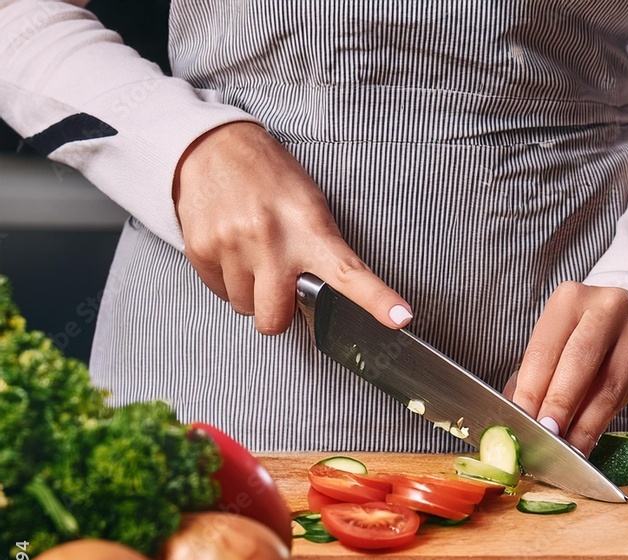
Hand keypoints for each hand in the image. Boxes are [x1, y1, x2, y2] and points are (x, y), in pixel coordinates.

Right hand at [172, 121, 411, 334]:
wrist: (210, 146)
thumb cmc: (269, 178)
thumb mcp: (309, 205)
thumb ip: (320, 251)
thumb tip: (326, 301)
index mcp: (310, 228)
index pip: (350, 272)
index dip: (377, 300)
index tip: (400, 318)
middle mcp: (271, 240)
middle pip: (275, 319)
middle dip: (278, 313)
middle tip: (280, 283)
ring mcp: (232, 246)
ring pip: (245, 307)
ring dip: (251, 292)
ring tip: (253, 254)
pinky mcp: (200, 250)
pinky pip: (219, 292)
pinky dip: (228, 279)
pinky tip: (233, 249)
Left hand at [505, 282, 627, 454]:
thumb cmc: (582, 335)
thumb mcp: (556, 342)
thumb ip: (535, 378)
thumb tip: (517, 420)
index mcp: (571, 299)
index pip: (545, 349)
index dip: (531, 389)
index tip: (522, 420)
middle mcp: (609, 306)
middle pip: (580, 361)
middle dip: (561, 404)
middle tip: (548, 436)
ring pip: (609, 385)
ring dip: (586, 423)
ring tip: (568, 448)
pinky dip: (606, 421)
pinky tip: (590, 438)